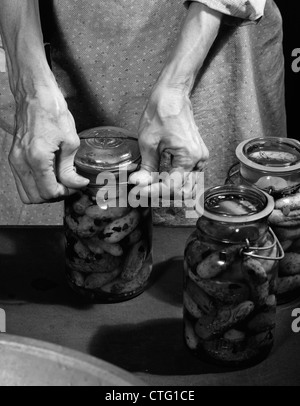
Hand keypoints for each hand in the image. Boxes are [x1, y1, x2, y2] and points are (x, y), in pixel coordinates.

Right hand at [9, 89, 88, 203]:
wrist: (35, 94)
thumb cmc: (53, 112)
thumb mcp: (70, 142)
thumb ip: (70, 168)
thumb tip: (77, 184)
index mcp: (37, 158)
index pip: (49, 192)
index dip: (65, 193)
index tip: (75, 185)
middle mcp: (21, 161)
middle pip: (36, 197)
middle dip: (54, 195)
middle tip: (68, 185)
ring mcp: (14, 160)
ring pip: (26, 193)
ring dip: (43, 192)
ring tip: (58, 181)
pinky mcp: (13, 157)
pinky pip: (22, 181)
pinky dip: (35, 184)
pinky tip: (49, 174)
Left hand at [129, 87, 208, 196]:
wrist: (172, 96)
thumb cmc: (161, 113)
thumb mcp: (148, 143)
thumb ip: (146, 168)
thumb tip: (139, 184)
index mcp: (189, 157)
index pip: (172, 187)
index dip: (153, 191)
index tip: (139, 191)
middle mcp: (199, 160)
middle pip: (183, 191)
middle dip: (163, 193)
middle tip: (144, 191)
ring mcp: (200, 158)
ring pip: (188, 186)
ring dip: (170, 189)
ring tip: (151, 185)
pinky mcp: (197, 155)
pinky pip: (189, 176)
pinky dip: (176, 181)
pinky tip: (161, 178)